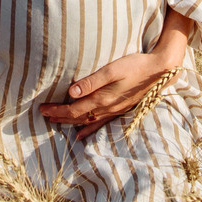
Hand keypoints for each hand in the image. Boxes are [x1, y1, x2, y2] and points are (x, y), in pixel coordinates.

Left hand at [40, 44, 184, 140]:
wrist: (159, 71)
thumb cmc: (135, 66)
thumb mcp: (112, 70)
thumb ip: (92, 82)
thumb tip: (72, 92)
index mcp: (102, 99)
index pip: (73, 109)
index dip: (57, 110)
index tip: (42, 109)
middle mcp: (107, 108)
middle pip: (78, 117)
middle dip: (59, 116)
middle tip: (43, 115)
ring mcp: (114, 111)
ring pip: (87, 121)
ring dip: (70, 122)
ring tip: (56, 122)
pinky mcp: (120, 109)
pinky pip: (100, 124)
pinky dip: (88, 130)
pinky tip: (81, 135)